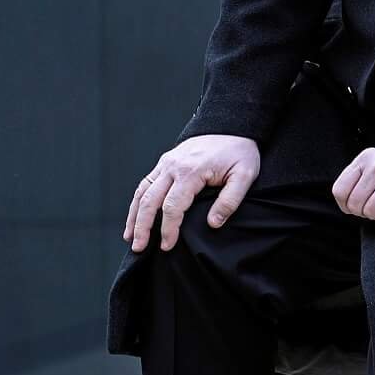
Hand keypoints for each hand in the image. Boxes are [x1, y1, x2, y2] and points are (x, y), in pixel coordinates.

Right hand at [125, 135, 261, 252]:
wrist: (232, 126)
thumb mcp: (245, 175)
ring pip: (141, 192)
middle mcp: (172, 167)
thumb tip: (212, 224)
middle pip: (149, 201)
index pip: (172, 206)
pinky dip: (136, 201)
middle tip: (138, 248)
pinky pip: (145, 183)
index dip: (168, 229)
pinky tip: (134, 216)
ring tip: (129, 237)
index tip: (167, 246)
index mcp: (191, 171)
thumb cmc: (239, 152)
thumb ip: (230, 201)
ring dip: (133, 216)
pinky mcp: (165, 162)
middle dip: (142, 227)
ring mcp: (166, 163)